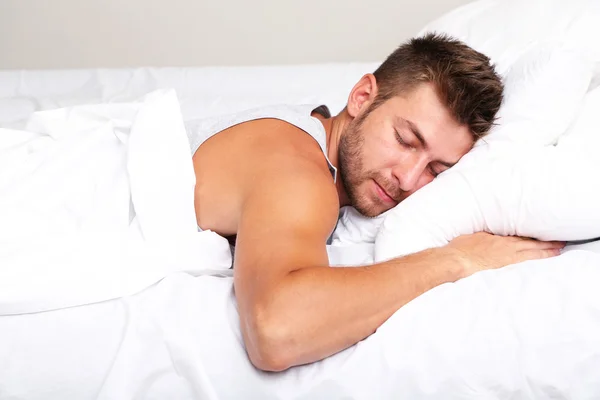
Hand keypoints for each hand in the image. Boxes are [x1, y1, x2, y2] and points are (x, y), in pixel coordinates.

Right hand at [446, 232, 564, 278]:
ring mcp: (507, 259)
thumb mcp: (475, 236)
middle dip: (547, 244)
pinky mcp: (504, 268)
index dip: (535, 236)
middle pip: (532, 245)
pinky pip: (524, 264)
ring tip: (557, 251)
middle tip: (560, 244)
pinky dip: (534, 261)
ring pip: (531, 255)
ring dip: (545, 253)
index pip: (523, 236)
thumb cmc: (461, 249)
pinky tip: (540, 263)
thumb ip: (487, 236)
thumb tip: (491, 235)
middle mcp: (507, 249)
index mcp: (501, 240)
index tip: (545, 235)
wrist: (456, 261)